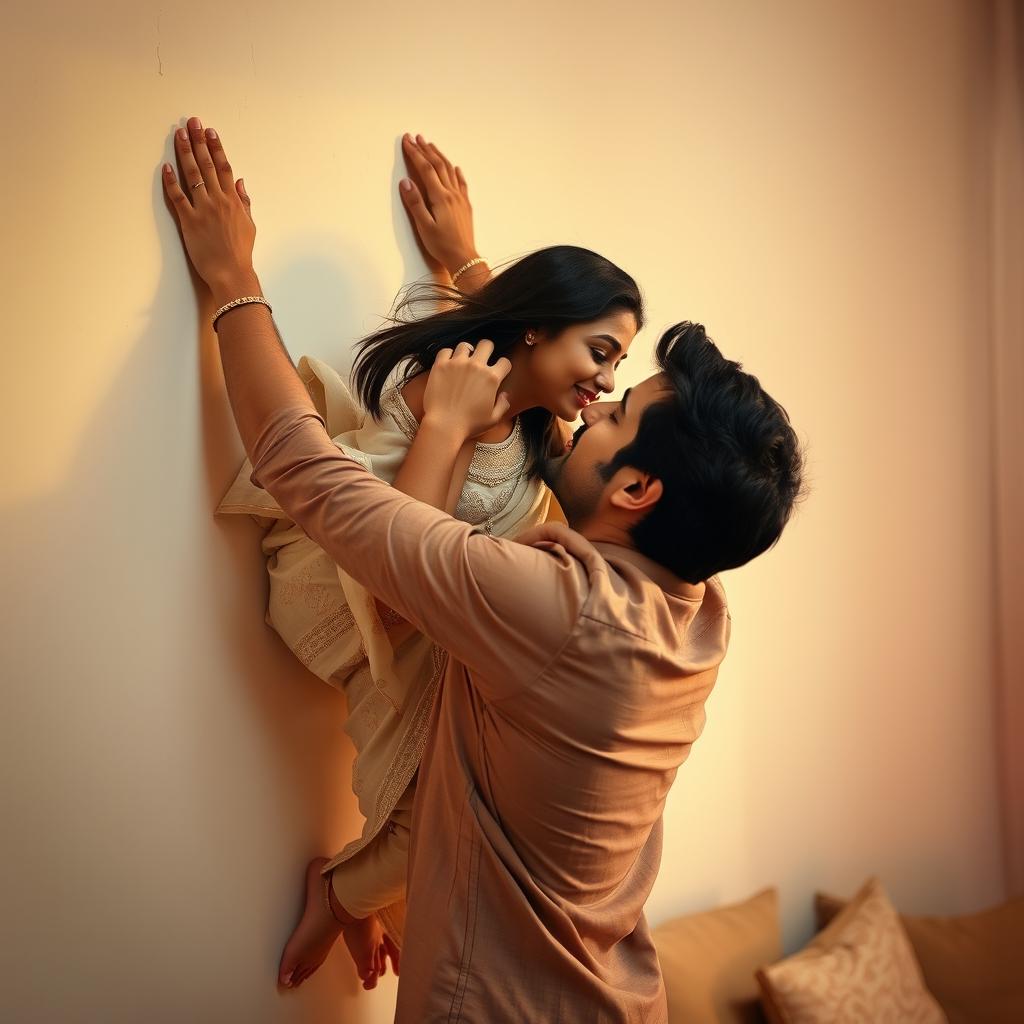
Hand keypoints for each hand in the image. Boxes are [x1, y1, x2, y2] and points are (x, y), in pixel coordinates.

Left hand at [162, 116, 256, 294]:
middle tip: (192, 123)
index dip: (216, 148)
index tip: (210, 132)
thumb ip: (244, 202)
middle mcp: (218, 201)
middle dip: (199, 142)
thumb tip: (241, 182)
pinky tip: (166, 167)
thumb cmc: (240, 253)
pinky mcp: (189, 221)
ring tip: (179, 135)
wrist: (232, 273)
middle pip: (208, 165)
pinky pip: (178, 197)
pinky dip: (171, 181)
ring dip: (185, 153)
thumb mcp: (249, 225)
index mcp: (233, 201)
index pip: (225, 168)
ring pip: (193, 175)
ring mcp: (203, 210)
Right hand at [399, 134, 478, 275]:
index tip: (407, 141)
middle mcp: (452, 194)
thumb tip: (405, 182)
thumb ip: (415, 203)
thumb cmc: (442, 246)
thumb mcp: (424, 226)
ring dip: (439, 156)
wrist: (464, 258)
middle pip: (438, 165)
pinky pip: (461, 183)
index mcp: (440, 197)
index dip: (415, 153)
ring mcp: (461, 199)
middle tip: (416, 137)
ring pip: (450, 170)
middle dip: (426, 150)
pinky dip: (456, 172)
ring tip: (431, 145)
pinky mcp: (466, 206)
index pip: (426, 169)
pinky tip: (455, 168)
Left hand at [422, 340, 511, 440]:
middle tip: (483, 358)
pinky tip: (448, 363)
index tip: (499, 371)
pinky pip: (445, 351)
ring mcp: (457, 363)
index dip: (503, 366)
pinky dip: (447, 355)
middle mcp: (476, 366)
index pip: (505, 362)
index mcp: (491, 378)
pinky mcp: (440, 365)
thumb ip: (503, 405)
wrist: (444, 425)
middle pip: (487, 344)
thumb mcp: (493, 419)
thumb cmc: (469, 424)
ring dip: (466, 352)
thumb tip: (505, 395)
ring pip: (465, 345)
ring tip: (463, 361)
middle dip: (487, 350)